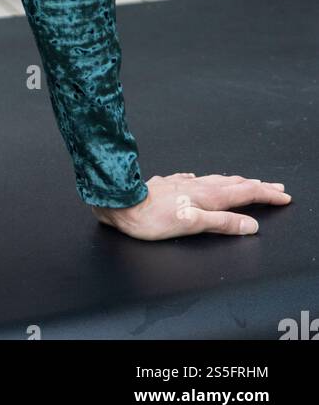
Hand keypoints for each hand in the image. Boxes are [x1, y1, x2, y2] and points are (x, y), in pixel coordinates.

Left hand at [90, 172, 291, 239]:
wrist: (121, 203)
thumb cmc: (151, 219)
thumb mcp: (190, 225)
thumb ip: (221, 224)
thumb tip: (249, 225)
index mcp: (206, 196)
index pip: (244, 193)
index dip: (265, 195)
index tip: (283, 196)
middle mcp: (197, 186)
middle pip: (234, 184)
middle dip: (257, 186)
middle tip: (275, 187)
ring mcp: (183, 183)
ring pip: (217, 180)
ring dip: (237, 181)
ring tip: (248, 182)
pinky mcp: (169, 184)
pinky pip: (195, 180)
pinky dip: (207, 180)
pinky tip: (200, 179)